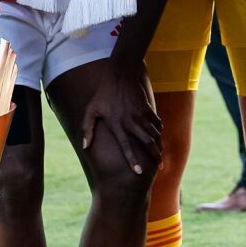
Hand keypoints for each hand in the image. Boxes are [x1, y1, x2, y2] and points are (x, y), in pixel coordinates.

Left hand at [80, 60, 161, 175]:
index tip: (139, 172)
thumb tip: (85, 146)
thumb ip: (87, 129)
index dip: (133, 160)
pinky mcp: (147, 109)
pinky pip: (156, 123)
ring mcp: (141, 115)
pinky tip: (159, 137)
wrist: (120, 74)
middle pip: (146, 142)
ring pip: (154, 134)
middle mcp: (130, 121)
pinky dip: (159, 131)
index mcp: (116, 124)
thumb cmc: (103, 94)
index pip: (126, 146)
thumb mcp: (91, 110)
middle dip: (154, 156)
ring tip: (160, 156)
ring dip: (159, 146)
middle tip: (159, 167)